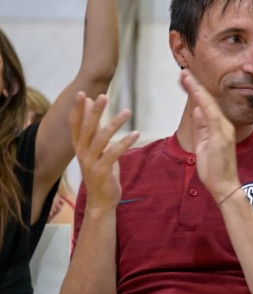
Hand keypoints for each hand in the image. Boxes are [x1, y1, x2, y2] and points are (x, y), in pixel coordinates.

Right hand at [69, 93, 138, 207]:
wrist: (101, 201)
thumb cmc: (101, 171)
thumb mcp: (97, 148)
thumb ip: (94, 128)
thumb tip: (92, 105)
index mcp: (79, 146)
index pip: (75, 124)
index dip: (78, 109)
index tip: (82, 93)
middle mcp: (81, 153)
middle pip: (87, 128)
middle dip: (94, 112)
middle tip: (104, 96)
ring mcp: (90, 162)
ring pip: (100, 139)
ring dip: (114, 124)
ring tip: (128, 111)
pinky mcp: (102, 171)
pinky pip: (113, 153)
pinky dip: (125, 142)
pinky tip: (136, 133)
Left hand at [180, 70, 239, 201]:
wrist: (224, 184)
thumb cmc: (214, 167)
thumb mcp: (204, 143)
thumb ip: (202, 126)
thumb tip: (198, 110)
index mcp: (218, 126)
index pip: (205, 104)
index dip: (196, 90)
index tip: (186, 78)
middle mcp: (222, 124)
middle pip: (207, 99)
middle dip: (195, 85)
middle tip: (183, 71)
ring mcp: (223, 129)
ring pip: (208, 103)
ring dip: (196, 89)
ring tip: (185, 76)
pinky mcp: (220, 135)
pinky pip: (210, 114)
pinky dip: (203, 102)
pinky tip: (195, 92)